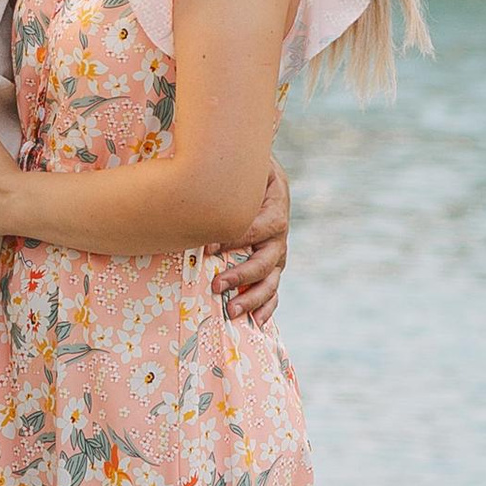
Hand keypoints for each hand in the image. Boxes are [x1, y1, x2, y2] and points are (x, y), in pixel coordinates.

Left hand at [215, 159, 288, 324]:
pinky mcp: (273, 264)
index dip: (234, 240)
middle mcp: (279, 235)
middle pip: (266, 261)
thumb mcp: (248, 164)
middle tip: (216, 286)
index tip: (208, 250)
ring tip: (231, 311)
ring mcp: (278, 252)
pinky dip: (266, 306)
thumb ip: (235, 170)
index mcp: (275, 209)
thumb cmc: (247, 169)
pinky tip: (256, 322)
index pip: (257, 229)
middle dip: (241, 276)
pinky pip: (273, 289)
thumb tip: (206, 176)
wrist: (261, 173)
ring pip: (270, 280)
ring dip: (252, 298)